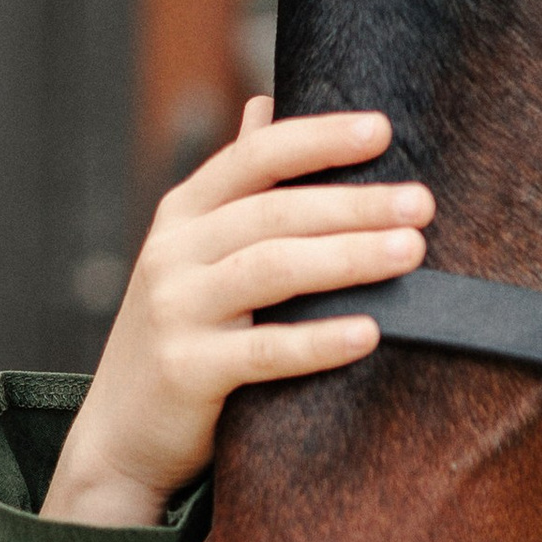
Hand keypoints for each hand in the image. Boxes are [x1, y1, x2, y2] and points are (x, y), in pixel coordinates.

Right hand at [42, 97, 431, 527]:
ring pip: (271, 269)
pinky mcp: (187, 371)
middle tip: (422, 203)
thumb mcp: (194, 253)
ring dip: (347, 257)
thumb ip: (235, 188)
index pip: (255, 157)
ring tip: (410, 252)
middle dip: (354, 203)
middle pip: (274, 212)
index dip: (318, 139)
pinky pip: (264, 351)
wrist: (120, 436)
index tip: (382, 130)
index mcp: (184, 214)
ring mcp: (175, 310)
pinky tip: (371, 333)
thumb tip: (264, 105)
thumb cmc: (182, 334)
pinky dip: (319, 340)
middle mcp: (173, 252)